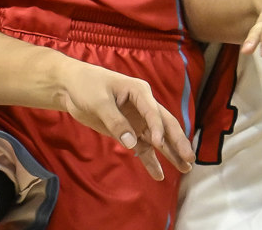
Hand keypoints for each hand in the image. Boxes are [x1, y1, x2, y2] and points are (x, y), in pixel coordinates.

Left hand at [54, 61, 194, 180]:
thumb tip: (131, 144)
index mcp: (139, 92)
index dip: (157, 128)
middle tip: (190, 159)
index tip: (158, 144)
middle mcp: (144, 107)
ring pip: (159, 139)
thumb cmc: (86, 86)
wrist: (71, 87)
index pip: (154, 112)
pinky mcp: (129, 132)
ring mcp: (138, 120)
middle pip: (165, 126)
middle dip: (178, 142)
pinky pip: (143, 148)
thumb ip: (115, 122)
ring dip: (171, 153)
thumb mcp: (99, 101)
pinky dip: (150, 161)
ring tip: (186, 169)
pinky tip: (159, 175)